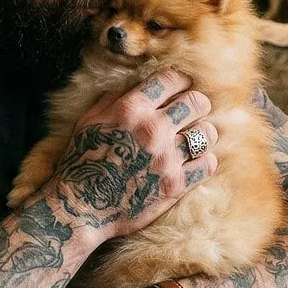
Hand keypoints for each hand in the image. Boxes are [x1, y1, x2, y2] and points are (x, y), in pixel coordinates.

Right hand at [47, 70, 218, 242]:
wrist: (81, 206)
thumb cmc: (82, 160)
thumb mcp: (90, 120)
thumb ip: (115, 98)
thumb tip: (137, 85)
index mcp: (131, 109)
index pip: (170, 81)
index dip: (181, 80)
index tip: (184, 85)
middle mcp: (152, 129)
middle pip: (196, 102)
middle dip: (197, 103)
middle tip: (193, 110)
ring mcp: (166, 158)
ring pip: (206, 133)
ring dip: (203, 132)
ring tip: (197, 136)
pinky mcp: (175, 185)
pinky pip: (207, 165)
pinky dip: (205, 160)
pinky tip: (197, 160)